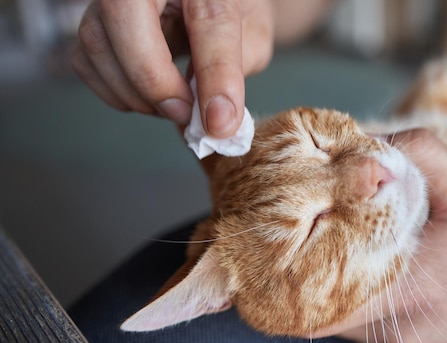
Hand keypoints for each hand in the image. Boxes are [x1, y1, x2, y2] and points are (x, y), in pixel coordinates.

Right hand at [72, 0, 273, 136]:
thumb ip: (241, 65)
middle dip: (154, 80)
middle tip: (186, 115)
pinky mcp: (90, 18)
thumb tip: (215, 116)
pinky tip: (150, 97)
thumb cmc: (231, 9)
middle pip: (123, 12)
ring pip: (97, 42)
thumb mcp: (253, 31)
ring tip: (175, 106)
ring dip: (136, 93)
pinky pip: (85, 61)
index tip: (220, 121)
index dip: (216, 74)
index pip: (210, 19)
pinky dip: (117, 91)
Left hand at [313, 129, 446, 342]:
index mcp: (416, 284)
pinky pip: (378, 342)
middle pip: (327, 309)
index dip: (295, 266)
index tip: (289, 240)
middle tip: (329, 241)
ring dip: (350, 292)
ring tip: (376, 261)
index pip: (319, 290)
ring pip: (350, 326)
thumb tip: (358, 145)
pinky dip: (376, 313)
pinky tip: (405, 288)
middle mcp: (408, 335)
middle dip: (321, 274)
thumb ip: (411, 155)